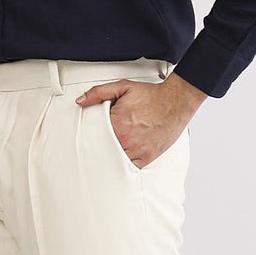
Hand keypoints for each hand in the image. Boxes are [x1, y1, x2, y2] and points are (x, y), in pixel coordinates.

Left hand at [75, 72, 206, 167]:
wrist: (174, 101)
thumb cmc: (151, 95)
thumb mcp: (122, 87)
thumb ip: (99, 92)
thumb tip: (81, 100)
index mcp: (115, 124)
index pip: (94, 136)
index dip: (92, 136)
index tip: (90, 138)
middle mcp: (124, 140)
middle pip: (104, 150)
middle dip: (100, 149)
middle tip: (96, 150)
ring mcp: (136, 151)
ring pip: (115, 160)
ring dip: (111, 158)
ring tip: (108, 156)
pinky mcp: (146, 157)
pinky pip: (130, 167)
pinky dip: (125, 164)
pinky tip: (121, 161)